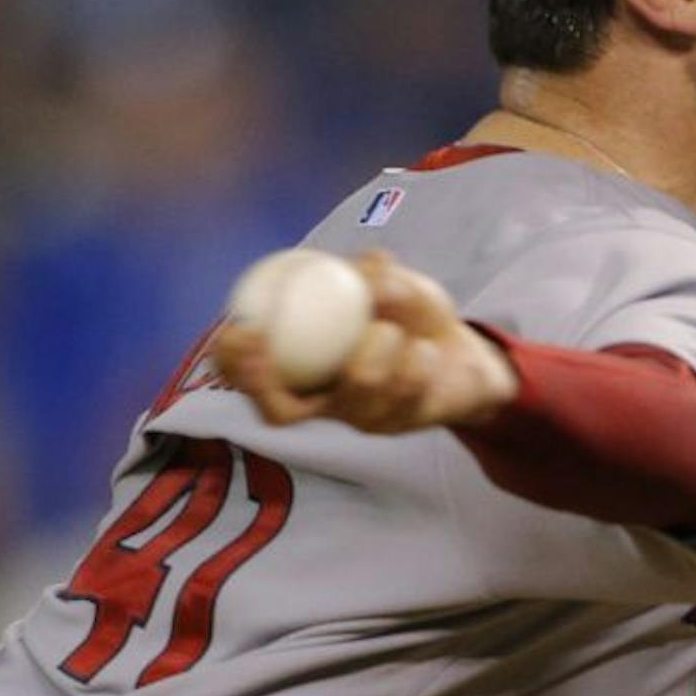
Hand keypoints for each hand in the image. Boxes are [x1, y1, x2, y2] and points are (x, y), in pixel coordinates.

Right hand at [211, 249, 518, 433]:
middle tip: (274, 340)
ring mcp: (360, 419)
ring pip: (354, 390)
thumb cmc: (408, 316)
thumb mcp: (392, 284)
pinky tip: (428, 351)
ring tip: (392, 329)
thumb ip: (374, 275)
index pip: (246, 376)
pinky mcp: (401, 425)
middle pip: (276, 412)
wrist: (463, 352)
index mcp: (302, 367)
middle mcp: (323, 402)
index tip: (240, 328)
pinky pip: (404, 390)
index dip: (232, 361)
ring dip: (375, 347)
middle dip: (262, 381)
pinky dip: (417, 358)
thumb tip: (363, 270)